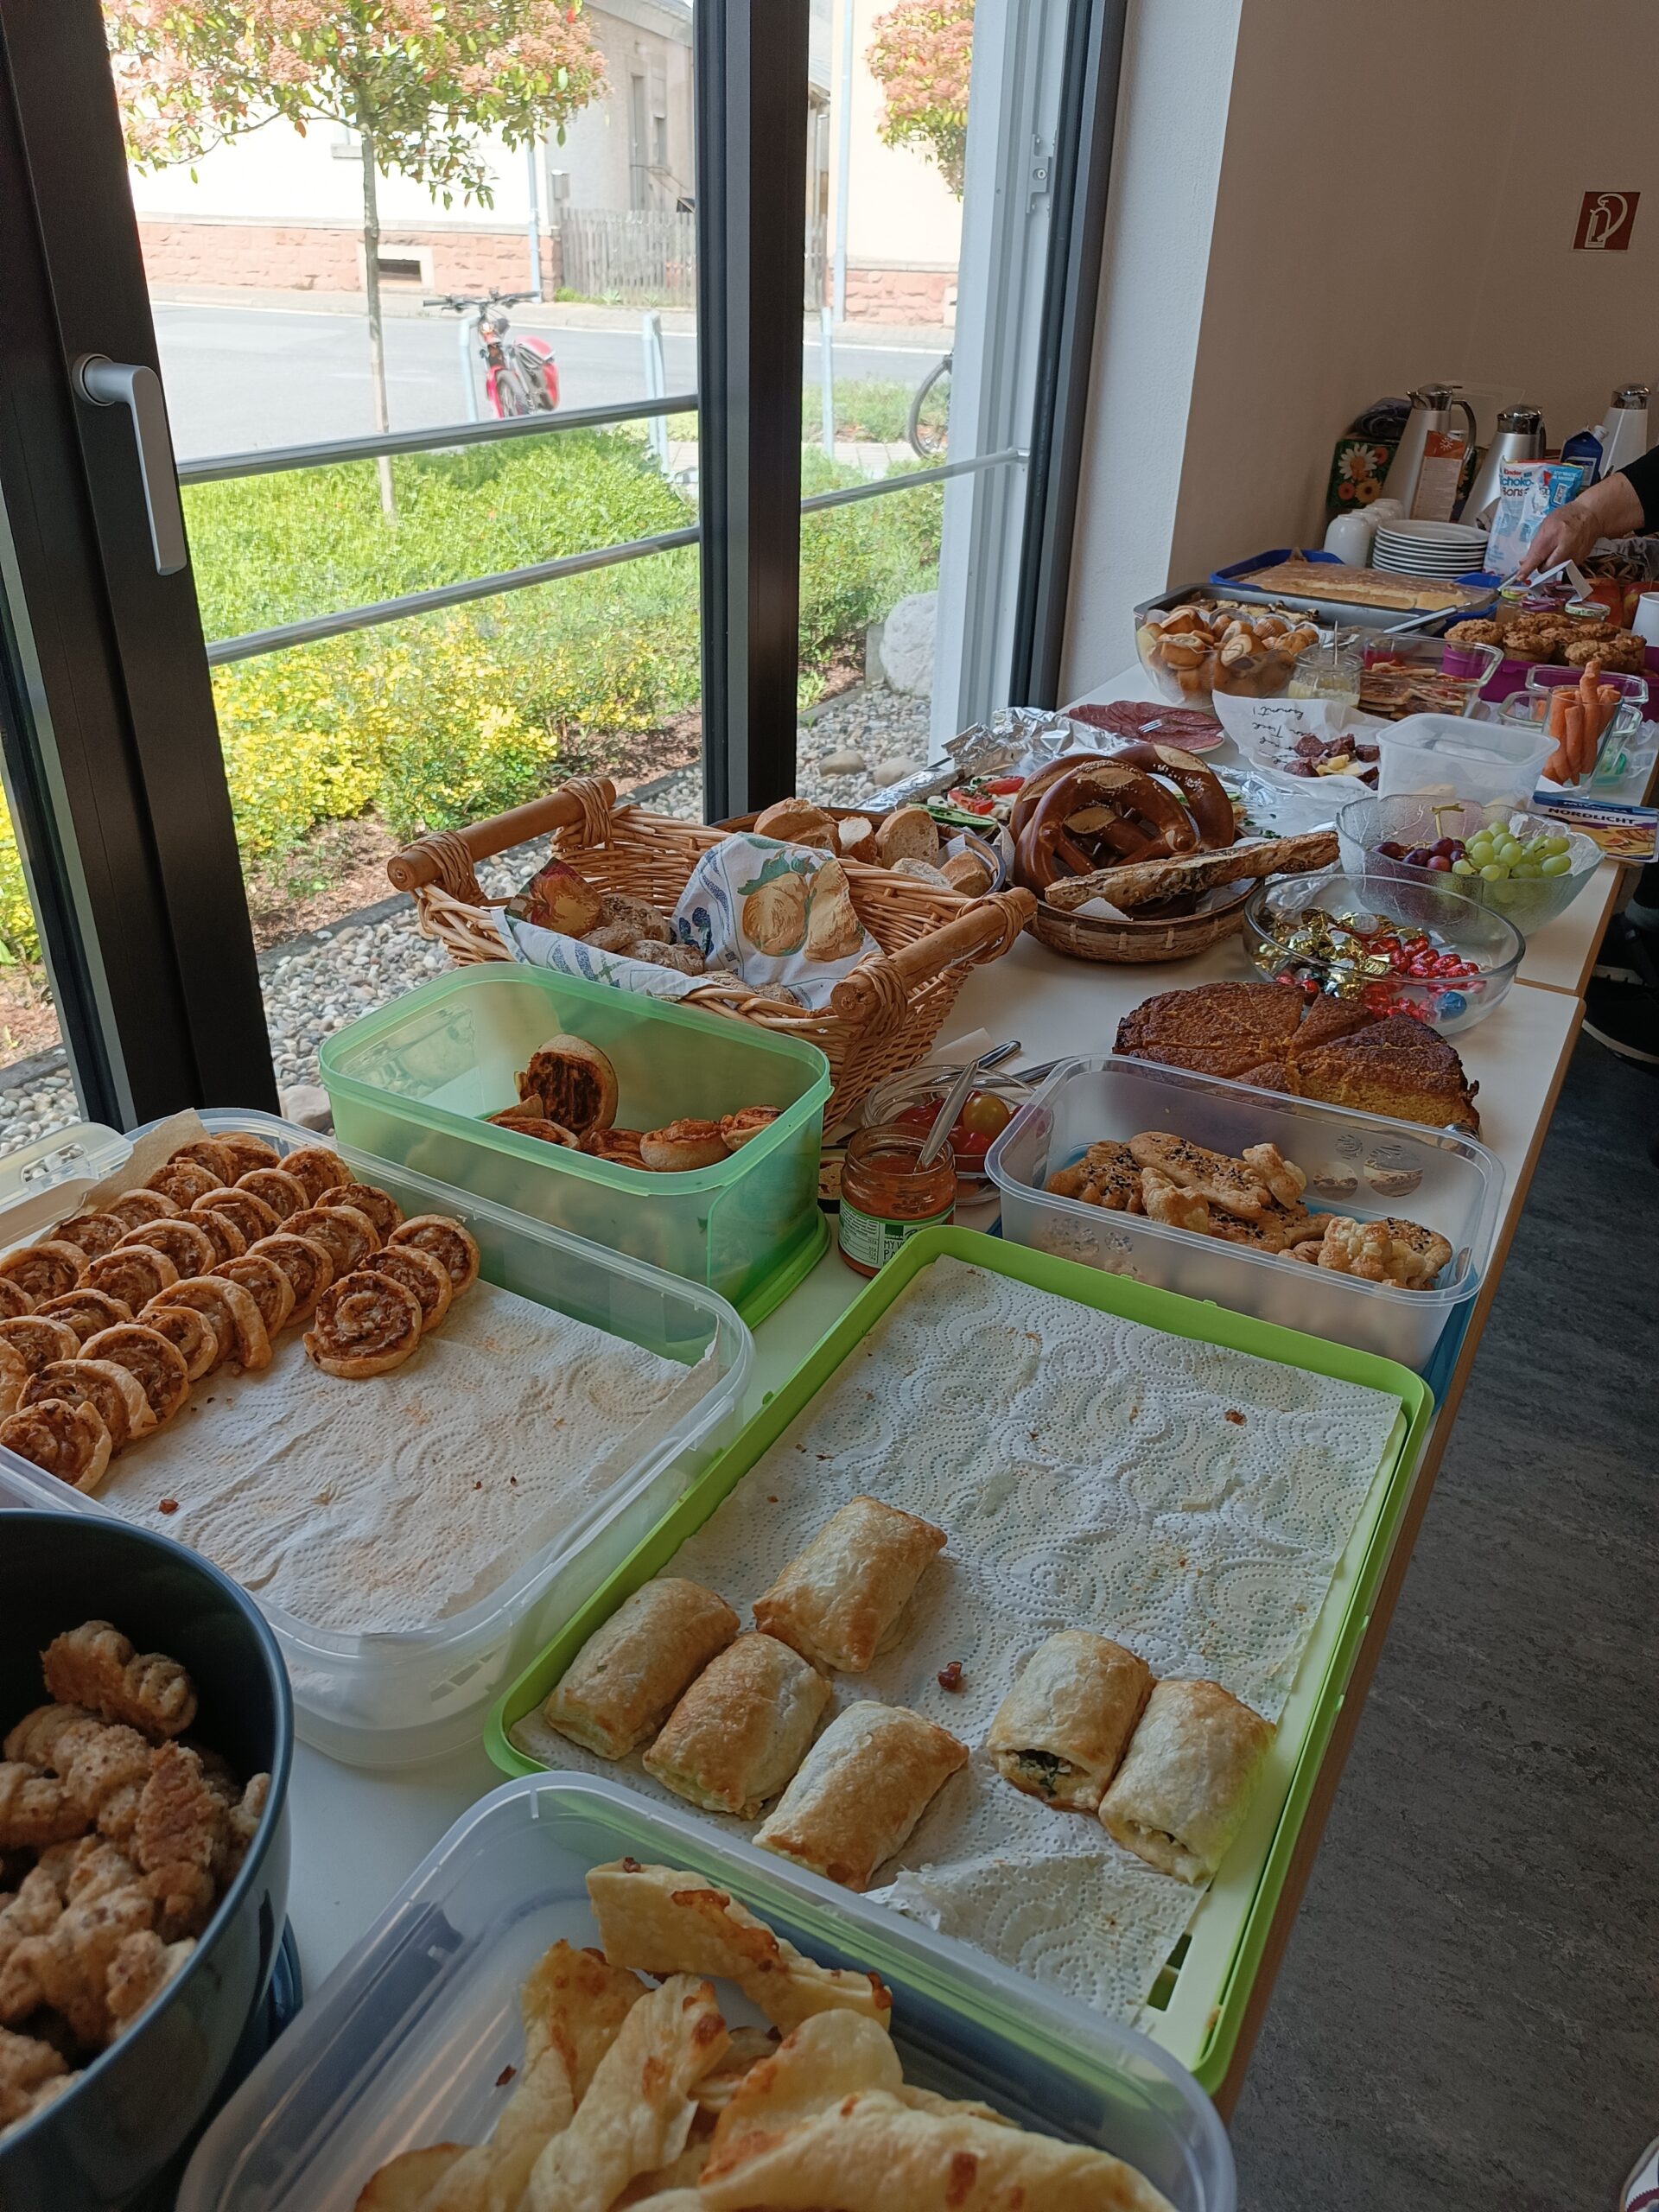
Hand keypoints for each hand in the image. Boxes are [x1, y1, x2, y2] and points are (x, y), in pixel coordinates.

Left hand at [1516, 469, 1644, 576]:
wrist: (1592, 515)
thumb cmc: (1566, 517)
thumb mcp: (1546, 524)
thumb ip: (1535, 544)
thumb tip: (1524, 562)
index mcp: (1553, 534)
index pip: (1537, 556)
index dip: (1527, 568)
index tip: (1520, 577)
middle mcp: (1565, 547)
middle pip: (1546, 568)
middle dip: (1540, 565)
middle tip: (1543, 555)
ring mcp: (1574, 555)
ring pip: (1555, 570)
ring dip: (1550, 565)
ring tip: (1555, 550)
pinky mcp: (1580, 560)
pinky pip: (1564, 568)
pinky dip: (1560, 563)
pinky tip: (1565, 550)